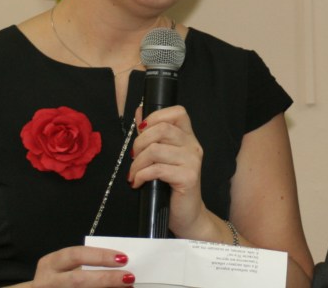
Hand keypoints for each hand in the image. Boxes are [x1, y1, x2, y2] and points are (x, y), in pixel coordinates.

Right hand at [30, 246, 132, 286]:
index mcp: (51, 264)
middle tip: (129, 277)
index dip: (100, 256)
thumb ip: (87, 263)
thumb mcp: (66, 266)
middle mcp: (48, 282)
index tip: (123, 258)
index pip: (76, 255)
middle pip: (78, 280)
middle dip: (106, 278)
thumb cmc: (59, 278)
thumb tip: (119, 261)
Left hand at [129, 105, 207, 236]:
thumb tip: (139, 112)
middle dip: (140, 142)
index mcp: (188, 137)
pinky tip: (138, 183)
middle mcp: (193, 146)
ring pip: (156, 150)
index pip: (178, 112)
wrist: (188, 214)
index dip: (157, 116)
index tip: (141, 130)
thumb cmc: (172, 187)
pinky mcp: (188, 177)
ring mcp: (192, 161)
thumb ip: (152, 135)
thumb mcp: (162, 157)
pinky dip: (141, 175)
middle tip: (134, 157)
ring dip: (137, 163)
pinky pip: (157, 169)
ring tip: (134, 174)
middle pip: (162, 129)